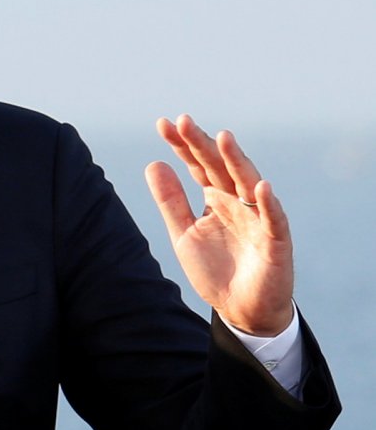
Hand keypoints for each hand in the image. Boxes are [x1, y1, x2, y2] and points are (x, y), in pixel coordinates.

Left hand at [146, 115, 295, 337]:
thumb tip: (153, 163)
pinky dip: (268, 204)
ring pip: (248, 184)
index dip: (182, 146)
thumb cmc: (216, 269)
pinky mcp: (275, 241)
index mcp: (216, 199)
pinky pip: (273, 220)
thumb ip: (170, 201)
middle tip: (183, 120)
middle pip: (220, 167)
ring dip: (237, 161)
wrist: (241, 309)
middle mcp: (238, 202)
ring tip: (223, 138)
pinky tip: (259, 186)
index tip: (162, 123)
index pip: (198, 166)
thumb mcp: (184, 233)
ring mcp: (258, 219)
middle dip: (202, 145)